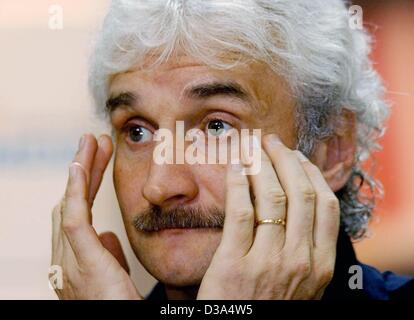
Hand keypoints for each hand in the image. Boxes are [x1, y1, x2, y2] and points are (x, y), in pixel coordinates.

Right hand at [50, 134, 140, 299]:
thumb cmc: (117, 306)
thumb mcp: (112, 276)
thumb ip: (106, 255)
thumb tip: (108, 236)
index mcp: (74, 259)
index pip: (76, 210)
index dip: (85, 182)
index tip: (98, 158)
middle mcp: (65, 257)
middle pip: (70, 201)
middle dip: (82, 170)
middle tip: (94, 141)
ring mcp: (69, 261)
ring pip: (69, 203)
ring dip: (80, 170)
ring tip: (91, 141)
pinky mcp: (80, 264)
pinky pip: (73, 220)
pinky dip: (73, 191)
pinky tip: (78, 165)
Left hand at [197, 134, 339, 298]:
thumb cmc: (267, 306)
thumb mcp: (300, 284)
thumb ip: (304, 250)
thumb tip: (298, 209)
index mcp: (319, 266)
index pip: (325, 207)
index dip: (312, 175)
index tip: (297, 158)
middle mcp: (299, 261)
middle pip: (300, 194)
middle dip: (287, 160)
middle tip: (273, 143)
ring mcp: (268, 262)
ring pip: (272, 196)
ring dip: (262, 165)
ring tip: (252, 149)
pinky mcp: (235, 264)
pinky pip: (240, 211)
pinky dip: (237, 183)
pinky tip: (233, 167)